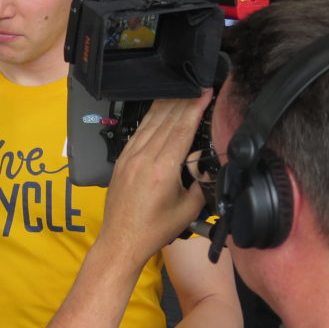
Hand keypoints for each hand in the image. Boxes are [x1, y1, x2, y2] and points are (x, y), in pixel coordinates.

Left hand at [97, 94, 209, 268]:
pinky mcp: (122, 159)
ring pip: (151, 122)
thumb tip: (207, 162)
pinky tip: (159, 109)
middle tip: (198, 86)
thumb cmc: (154, 229)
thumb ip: (201, 182)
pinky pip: (138, 131)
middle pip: (167, 120)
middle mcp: (144, 158)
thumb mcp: (188, 209)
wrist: (121, 241)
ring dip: (167, 104)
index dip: (195, 107)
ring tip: (182, 90)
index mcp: (162, 169)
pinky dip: (151, 117)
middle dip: (185, 100)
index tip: (205, 92)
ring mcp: (130, 157)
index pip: (182, 129)